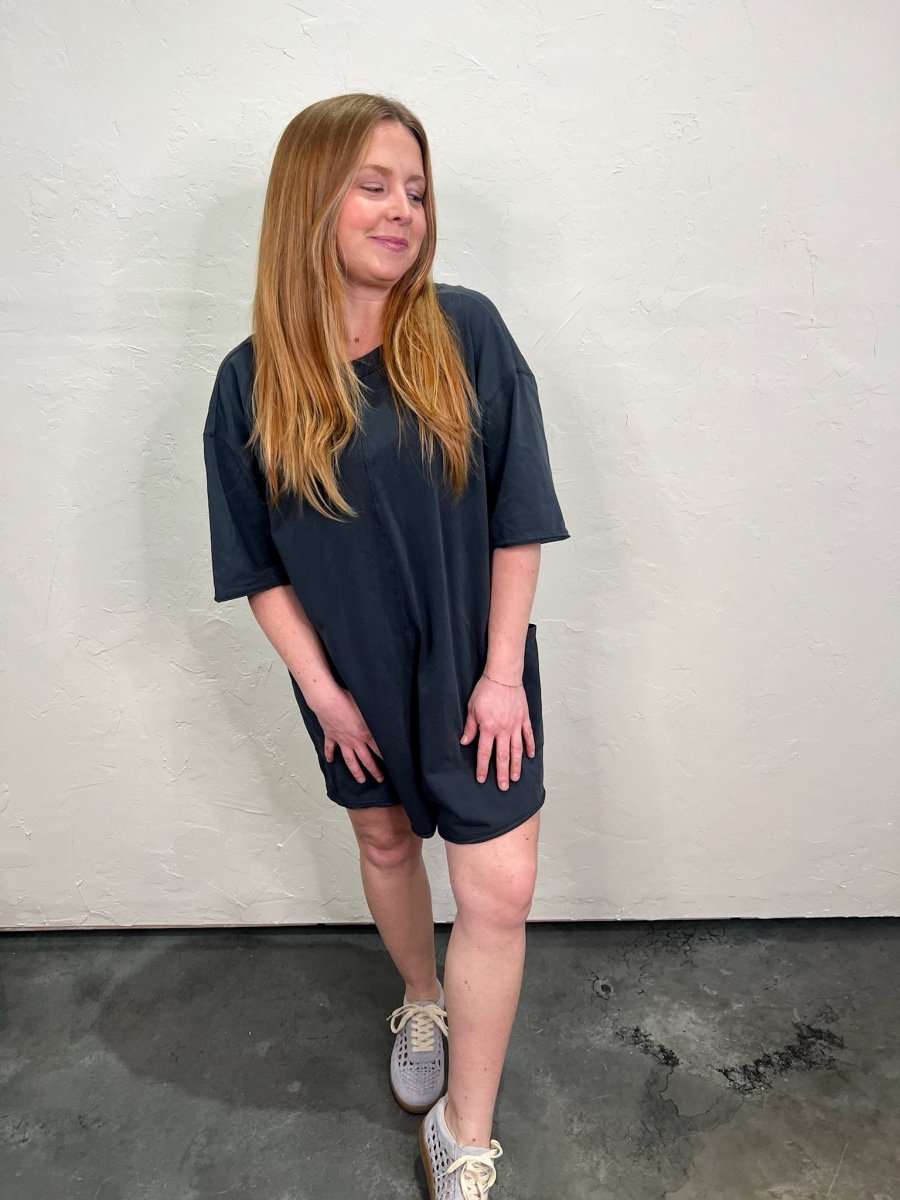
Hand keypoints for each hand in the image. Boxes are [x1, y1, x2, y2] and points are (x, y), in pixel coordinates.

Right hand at [311, 687, 384, 783]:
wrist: (328, 701)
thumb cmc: (347, 701)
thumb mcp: (367, 707)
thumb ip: (377, 716)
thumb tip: (387, 716)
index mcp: (365, 734)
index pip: (378, 750)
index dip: (386, 758)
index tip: (392, 766)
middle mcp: (354, 741)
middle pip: (366, 760)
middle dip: (374, 771)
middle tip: (380, 779)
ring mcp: (342, 741)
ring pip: (350, 760)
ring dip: (355, 771)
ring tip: (360, 780)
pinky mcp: (331, 736)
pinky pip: (330, 748)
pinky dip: (329, 755)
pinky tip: (330, 761)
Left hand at [460, 675, 535, 789]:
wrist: (503, 676)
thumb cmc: (486, 690)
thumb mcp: (472, 709)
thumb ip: (470, 727)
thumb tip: (465, 742)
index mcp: (488, 728)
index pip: (485, 753)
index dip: (483, 768)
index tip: (482, 779)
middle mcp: (503, 730)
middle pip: (503, 756)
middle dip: (502, 773)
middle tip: (503, 787)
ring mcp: (515, 725)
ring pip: (517, 750)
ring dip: (516, 765)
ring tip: (516, 778)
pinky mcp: (524, 718)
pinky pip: (528, 735)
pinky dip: (530, 746)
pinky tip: (531, 756)